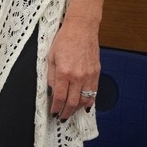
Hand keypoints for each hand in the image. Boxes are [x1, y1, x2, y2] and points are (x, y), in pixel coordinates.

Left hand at [47, 0, 106, 118]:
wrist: (81, 28)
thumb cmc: (63, 40)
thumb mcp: (50, 56)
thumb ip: (50, 76)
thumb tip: (50, 91)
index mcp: (63, 72)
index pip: (59, 97)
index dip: (55, 107)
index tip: (53, 112)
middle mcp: (77, 77)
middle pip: (72, 102)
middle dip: (66, 112)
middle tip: (61, 117)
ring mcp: (89, 76)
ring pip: (84, 100)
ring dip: (77, 109)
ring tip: (70, 113)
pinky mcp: (96, 73)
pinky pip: (94, 93)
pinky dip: (89, 102)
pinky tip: (84, 106)